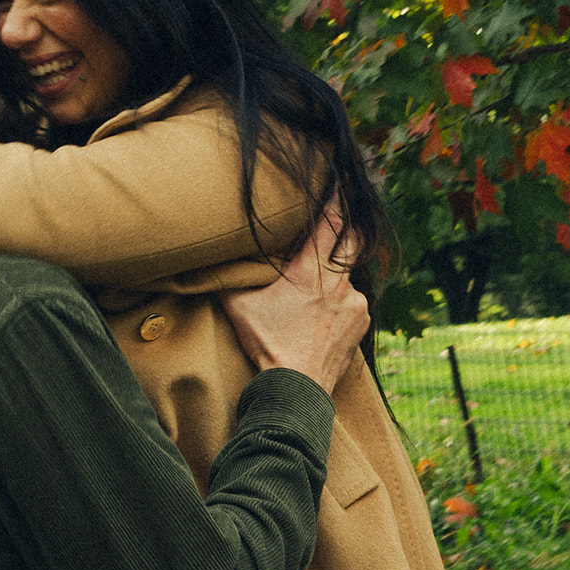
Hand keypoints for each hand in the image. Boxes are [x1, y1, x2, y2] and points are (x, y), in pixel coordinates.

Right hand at [220, 204, 368, 391]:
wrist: (296, 388)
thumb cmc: (267, 344)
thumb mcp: (238, 306)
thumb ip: (229, 277)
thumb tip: (208, 258)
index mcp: (310, 271)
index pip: (329, 222)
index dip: (334, 198)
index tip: (337, 180)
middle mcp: (339, 282)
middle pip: (351, 241)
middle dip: (345, 228)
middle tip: (338, 217)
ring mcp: (355, 303)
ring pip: (347, 277)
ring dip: (333, 278)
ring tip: (314, 292)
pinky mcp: (362, 323)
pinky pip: (352, 303)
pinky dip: (339, 303)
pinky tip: (321, 317)